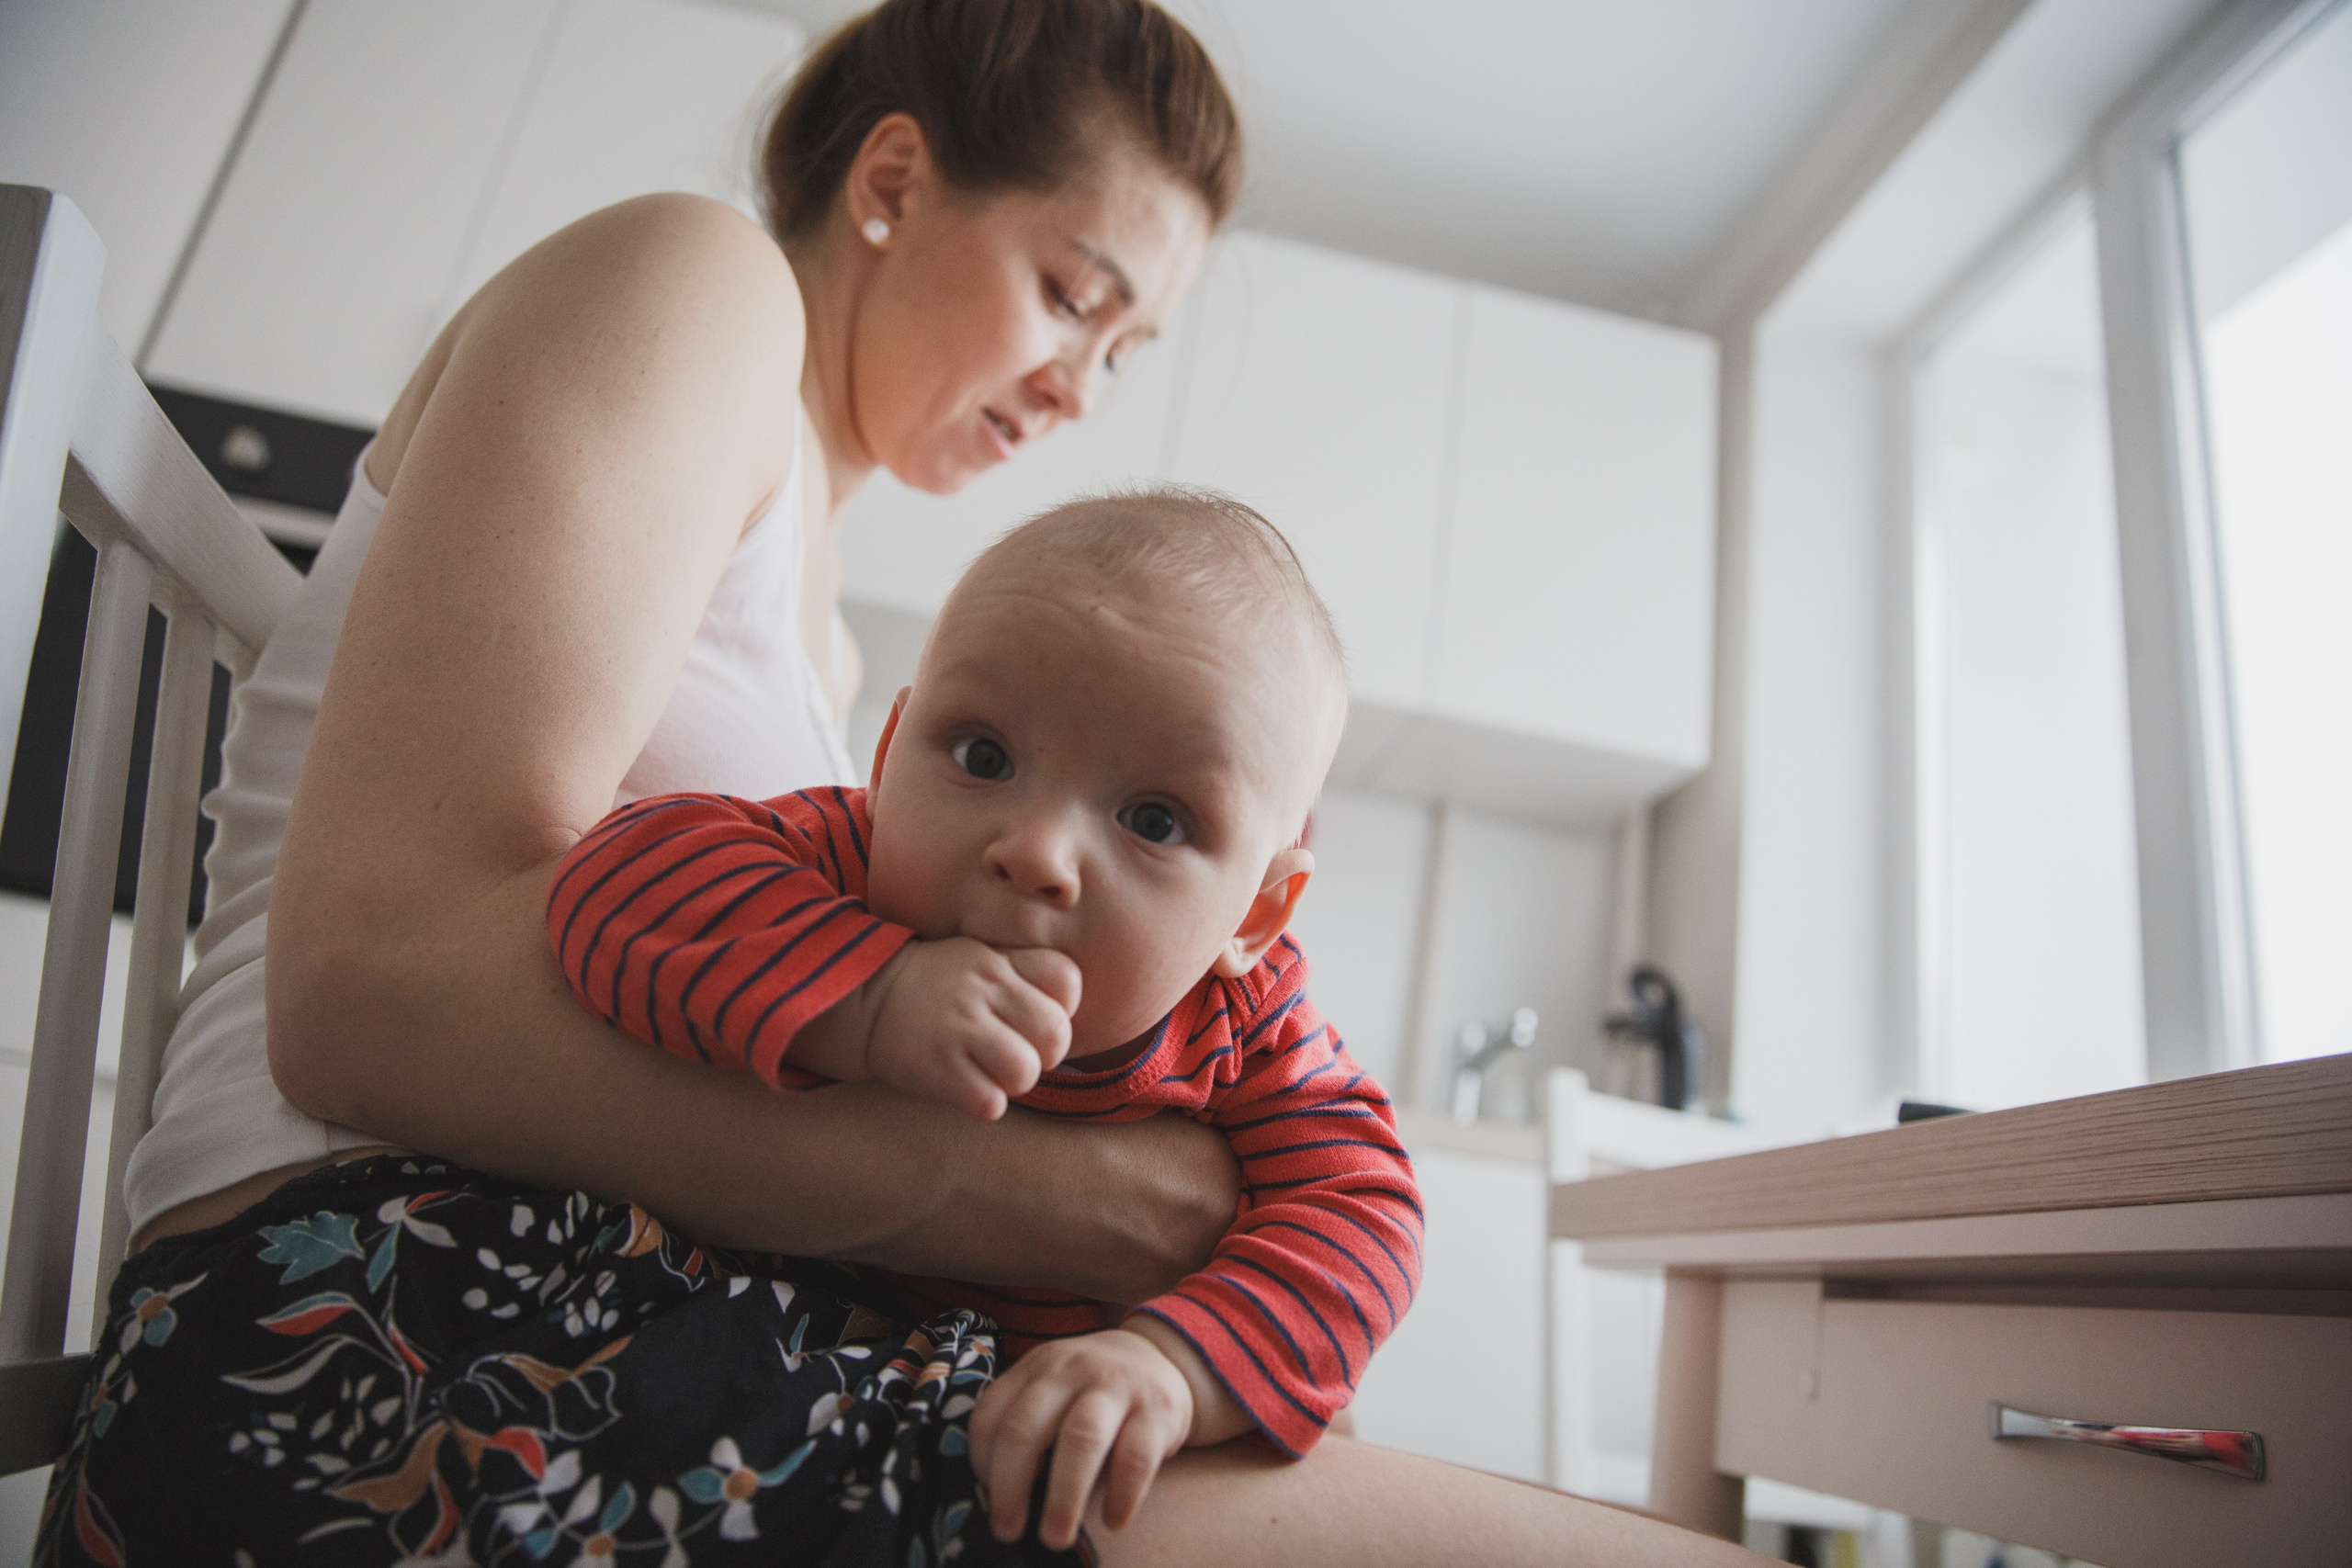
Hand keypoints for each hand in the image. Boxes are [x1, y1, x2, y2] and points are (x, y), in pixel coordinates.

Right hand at [865, 938, 1079, 1118]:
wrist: (868, 1001)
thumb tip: (1070, 1005)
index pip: (1066, 980)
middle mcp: (981, 992)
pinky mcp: (937, 1070)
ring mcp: (958, 1030)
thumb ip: (1024, 971)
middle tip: (1020, 1053)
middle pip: (1055, 1031)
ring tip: (996, 1074)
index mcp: (998, 963)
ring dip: (1017, 1082)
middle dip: (1047, 1053)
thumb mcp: (980, 957)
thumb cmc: (937, 986)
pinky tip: (971, 1089)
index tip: (1036, 1016)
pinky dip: (986, 1103)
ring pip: (1025, 1071)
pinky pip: (989, 1102)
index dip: (1064, 1006)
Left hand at [968, 1328, 1192, 1549]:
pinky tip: (1113, 1521)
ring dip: (1063, 1497)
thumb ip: (1026, 1425)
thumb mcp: (1053, 1389)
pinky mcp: (1157, 1409)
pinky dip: (1121, 1496)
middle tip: (1007, 1532)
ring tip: (1055, 1538)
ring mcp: (1116, 1386)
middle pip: (1026, 1428)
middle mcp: (1070, 1370)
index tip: (986, 1500)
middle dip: (1010, 1487)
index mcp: (1035, 1368)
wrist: (1158, 1357)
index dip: (980, 1463)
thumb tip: (997, 1498)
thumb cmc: (1090, 1391)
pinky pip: (1135, 1457)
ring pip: (1081, 1439)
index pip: (990, 1414)